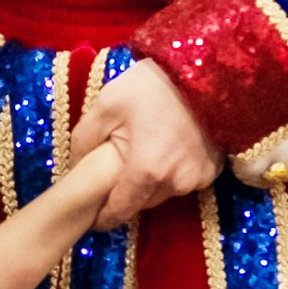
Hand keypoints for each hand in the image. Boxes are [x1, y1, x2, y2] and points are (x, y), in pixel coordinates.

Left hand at [73, 61, 222, 228]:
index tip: (93, 219)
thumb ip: (84, 138)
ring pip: (164, 193)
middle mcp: (175, 182)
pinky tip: (167, 151)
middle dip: (127, 195)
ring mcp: (198, 178)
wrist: (204, 69)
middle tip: (115, 178)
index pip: (120, 211)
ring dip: (151, 184)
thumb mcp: (107, 103)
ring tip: (141, 158)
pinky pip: (185, 181)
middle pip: (142, 202)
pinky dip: (174, 173)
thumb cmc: (153, 86)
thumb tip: (74, 164)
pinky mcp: (214, 169)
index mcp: (147, 170)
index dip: (105, 218)